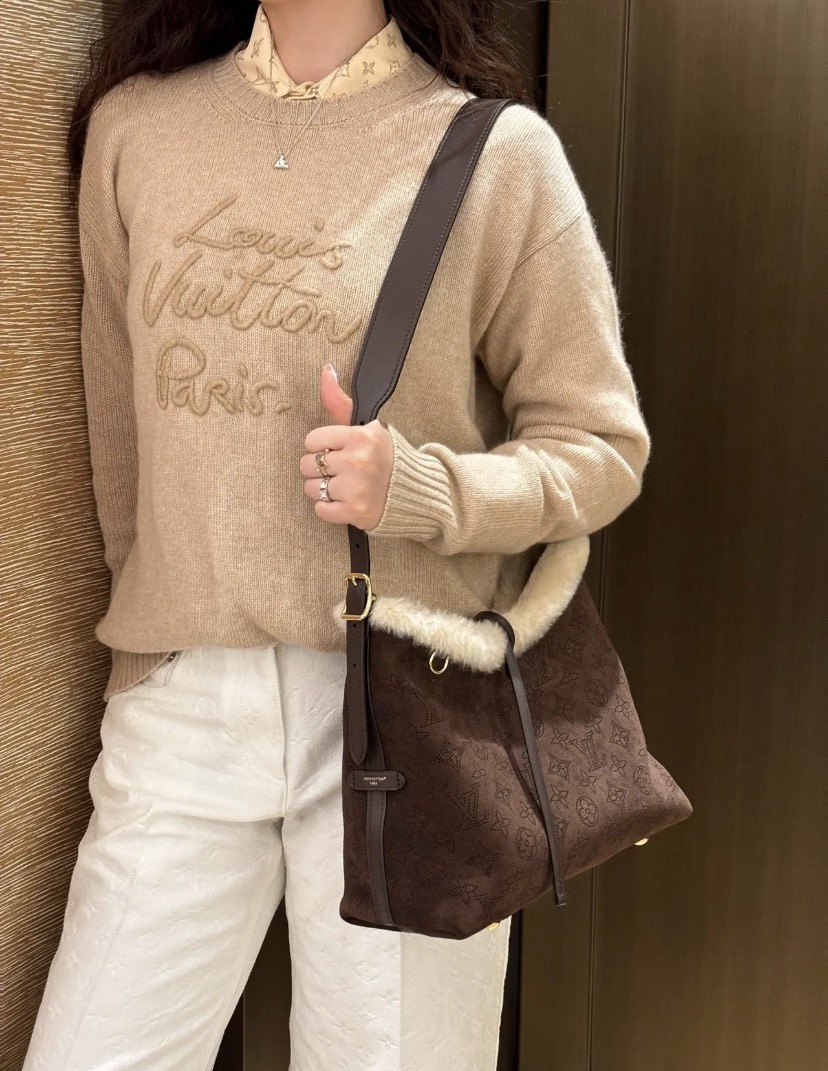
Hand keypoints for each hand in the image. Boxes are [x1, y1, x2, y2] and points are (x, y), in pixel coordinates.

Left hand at [300, 363, 393, 529]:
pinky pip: (321, 510)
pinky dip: (329, 508)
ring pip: (312, 488)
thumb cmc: (386, 457)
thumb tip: (325, 369)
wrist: (415, 491)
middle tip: (340, 470)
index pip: (312, 441)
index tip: (336, 451)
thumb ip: (340, 401)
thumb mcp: (367, 426)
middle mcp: (357, 461)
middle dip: (319, 468)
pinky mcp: (355, 512)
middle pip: (308, 465)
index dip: (321, 447)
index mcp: (360, 436)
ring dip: (323, 489)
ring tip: (343, 486)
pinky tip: (344, 500)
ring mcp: (356, 489)